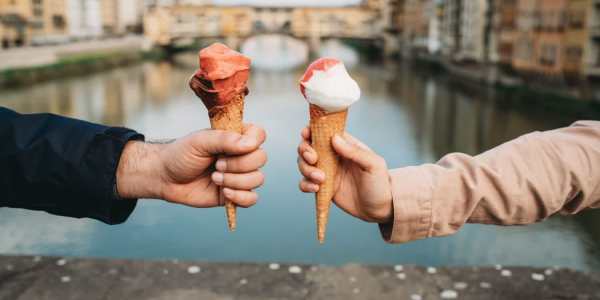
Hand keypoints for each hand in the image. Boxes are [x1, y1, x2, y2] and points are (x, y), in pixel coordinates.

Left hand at [116, 124, 266, 207]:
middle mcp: (241, 156)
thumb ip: (224, 139)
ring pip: (257, 179)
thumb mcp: (200, 141)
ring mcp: (239, 175)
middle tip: (217, 164)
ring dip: (235, 180)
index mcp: (235, 138)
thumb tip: (250, 144)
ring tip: (214, 178)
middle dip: (238, 164)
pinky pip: (252, 199)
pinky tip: (223, 192)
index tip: (232, 148)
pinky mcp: (235, 194)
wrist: (166, 177)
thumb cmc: (181, 154)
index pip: (259, 135)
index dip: (253, 142)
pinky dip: (240, 197)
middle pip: (261, 158)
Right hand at [297, 127, 392, 222]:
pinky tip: (316, 188)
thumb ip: (355, 151)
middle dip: (305, 150)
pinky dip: (305, 184)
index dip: (311, 130)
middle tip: (313, 159)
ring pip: (304, 164)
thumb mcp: (373, 165)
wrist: (379, 209)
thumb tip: (335, 139)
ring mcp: (326, 171)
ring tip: (321, 179)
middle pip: (308, 146)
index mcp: (345, 145)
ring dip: (306, 169)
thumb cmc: (380, 184)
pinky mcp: (322, 187)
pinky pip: (305, 183)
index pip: (324, 131)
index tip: (306, 134)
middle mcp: (333, 156)